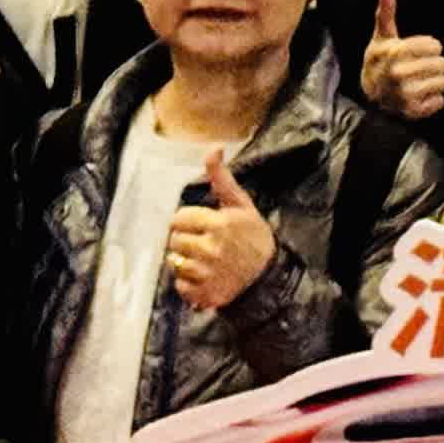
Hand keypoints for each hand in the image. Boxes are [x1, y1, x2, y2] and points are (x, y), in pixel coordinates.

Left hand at [166, 151, 276, 311]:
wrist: (269, 276)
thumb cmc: (253, 236)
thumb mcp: (241, 205)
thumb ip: (222, 178)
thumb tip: (213, 149)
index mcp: (219, 224)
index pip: (179, 218)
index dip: (187, 220)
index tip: (200, 225)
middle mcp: (212, 249)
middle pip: (174, 241)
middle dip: (185, 240)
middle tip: (203, 242)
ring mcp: (208, 274)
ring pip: (175, 263)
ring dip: (185, 262)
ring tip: (204, 260)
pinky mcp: (205, 294)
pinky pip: (180, 286)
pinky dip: (188, 284)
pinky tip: (204, 277)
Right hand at [361, 0, 443, 119]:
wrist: (370, 99)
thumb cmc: (380, 62)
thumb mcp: (381, 38)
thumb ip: (386, 12)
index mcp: (393, 53)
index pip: (434, 45)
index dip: (430, 46)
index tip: (419, 51)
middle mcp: (398, 75)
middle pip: (442, 63)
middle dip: (435, 64)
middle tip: (421, 67)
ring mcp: (405, 96)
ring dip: (436, 81)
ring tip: (422, 81)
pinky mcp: (413, 112)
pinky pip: (440, 102)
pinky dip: (433, 100)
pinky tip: (420, 97)